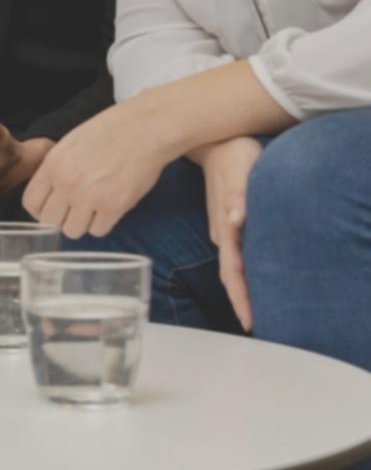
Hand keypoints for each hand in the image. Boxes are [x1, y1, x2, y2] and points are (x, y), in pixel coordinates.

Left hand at [22, 102, 172, 238]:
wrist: (144, 129)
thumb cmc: (110, 132)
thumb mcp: (70, 144)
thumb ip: (56, 169)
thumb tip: (49, 195)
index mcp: (53, 165)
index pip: (30, 203)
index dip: (41, 210)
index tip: (53, 208)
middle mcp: (67, 183)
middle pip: (49, 221)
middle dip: (61, 218)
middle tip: (76, 209)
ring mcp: (89, 196)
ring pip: (72, 231)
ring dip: (82, 223)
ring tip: (94, 208)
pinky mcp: (114, 206)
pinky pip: (98, 231)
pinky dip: (103, 223)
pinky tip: (110, 208)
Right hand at [198, 137, 261, 331]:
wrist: (215, 142)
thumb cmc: (233, 154)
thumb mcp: (240, 170)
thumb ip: (238, 196)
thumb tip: (236, 220)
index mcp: (226, 227)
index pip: (233, 271)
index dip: (241, 297)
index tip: (248, 322)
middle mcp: (222, 233)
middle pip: (231, 275)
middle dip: (242, 302)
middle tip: (254, 327)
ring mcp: (223, 229)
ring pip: (233, 266)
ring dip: (242, 288)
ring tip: (252, 311)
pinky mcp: (227, 223)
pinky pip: (235, 254)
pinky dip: (242, 272)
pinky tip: (248, 278)